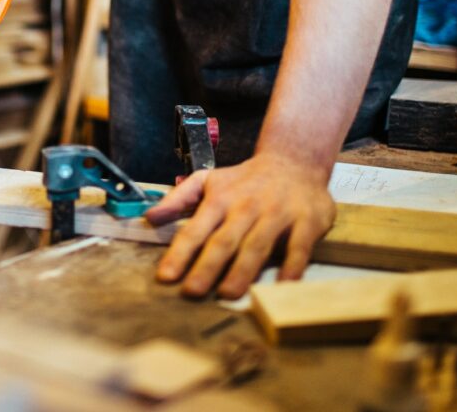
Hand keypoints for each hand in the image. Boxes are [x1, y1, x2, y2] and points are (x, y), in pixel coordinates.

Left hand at [145, 154, 335, 298]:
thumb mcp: (207, 180)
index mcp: (220, 199)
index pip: (196, 229)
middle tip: (192, 291)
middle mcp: (246, 207)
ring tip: (228, 294)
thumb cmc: (245, 179)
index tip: (166, 277)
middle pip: (224, 240)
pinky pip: (298, 247)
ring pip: (257, 245)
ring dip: (242, 271)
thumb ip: (178, 199)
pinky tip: (281, 286)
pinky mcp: (306, 221)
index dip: (180, 253)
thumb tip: (149, 217)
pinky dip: (291, 266)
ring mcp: (277, 214)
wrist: (294, 161)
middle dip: (207, 267)